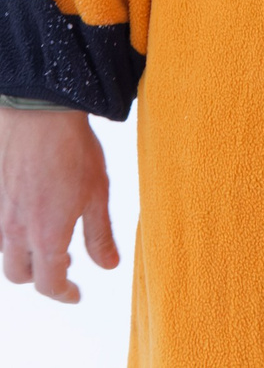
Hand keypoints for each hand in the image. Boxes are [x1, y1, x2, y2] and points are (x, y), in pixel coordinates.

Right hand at [0, 105, 115, 303]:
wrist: (38, 115)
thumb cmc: (73, 151)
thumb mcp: (97, 195)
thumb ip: (99, 235)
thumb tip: (107, 266)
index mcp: (46, 237)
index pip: (48, 284)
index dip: (62, 294)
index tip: (75, 294)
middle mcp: (15, 232)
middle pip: (20, 274)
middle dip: (41, 277)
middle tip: (64, 267)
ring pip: (5, 252)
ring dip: (25, 256)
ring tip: (49, 242)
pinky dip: (12, 234)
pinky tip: (31, 217)